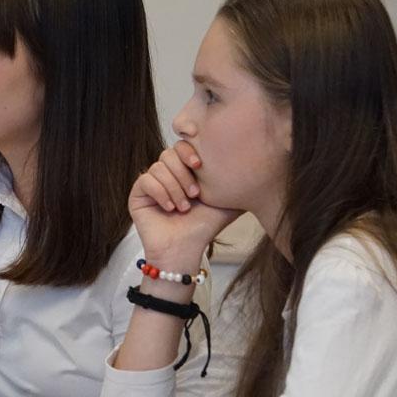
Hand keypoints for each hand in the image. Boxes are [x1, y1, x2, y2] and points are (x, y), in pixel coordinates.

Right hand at [129, 141, 241, 268]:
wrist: (186, 249)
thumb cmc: (203, 228)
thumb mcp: (225, 202)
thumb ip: (237, 185)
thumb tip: (258, 172)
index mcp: (183, 172)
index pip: (181, 147)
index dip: (188, 152)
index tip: (200, 166)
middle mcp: (165, 175)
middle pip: (168, 154)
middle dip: (183, 174)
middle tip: (195, 194)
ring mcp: (150, 184)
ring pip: (157, 168)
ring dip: (174, 188)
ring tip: (183, 207)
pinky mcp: (137, 195)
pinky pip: (145, 181)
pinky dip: (160, 193)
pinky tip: (169, 209)